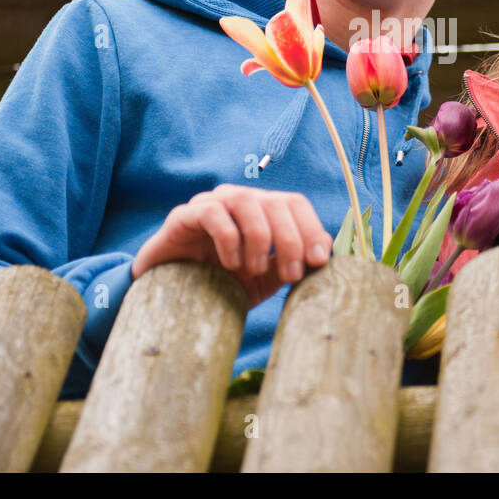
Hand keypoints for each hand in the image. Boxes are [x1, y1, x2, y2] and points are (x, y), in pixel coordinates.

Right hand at [132, 184, 333, 307]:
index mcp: (263, 210)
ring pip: (248, 202)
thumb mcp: (264, 280)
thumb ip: (291, 265)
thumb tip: (324, 250)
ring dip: (260, 238)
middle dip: (291, 240)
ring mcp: (212, 203)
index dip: (312, 228)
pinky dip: (229, 239)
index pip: (295, 204)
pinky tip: (229, 264)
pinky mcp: (184, 215)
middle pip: (277, 202)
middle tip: (290, 275)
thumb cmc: (223, 284)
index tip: (318, 260)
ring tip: (255, 269)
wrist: (174, 298)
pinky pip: (213, 214)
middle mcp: (240, 200)